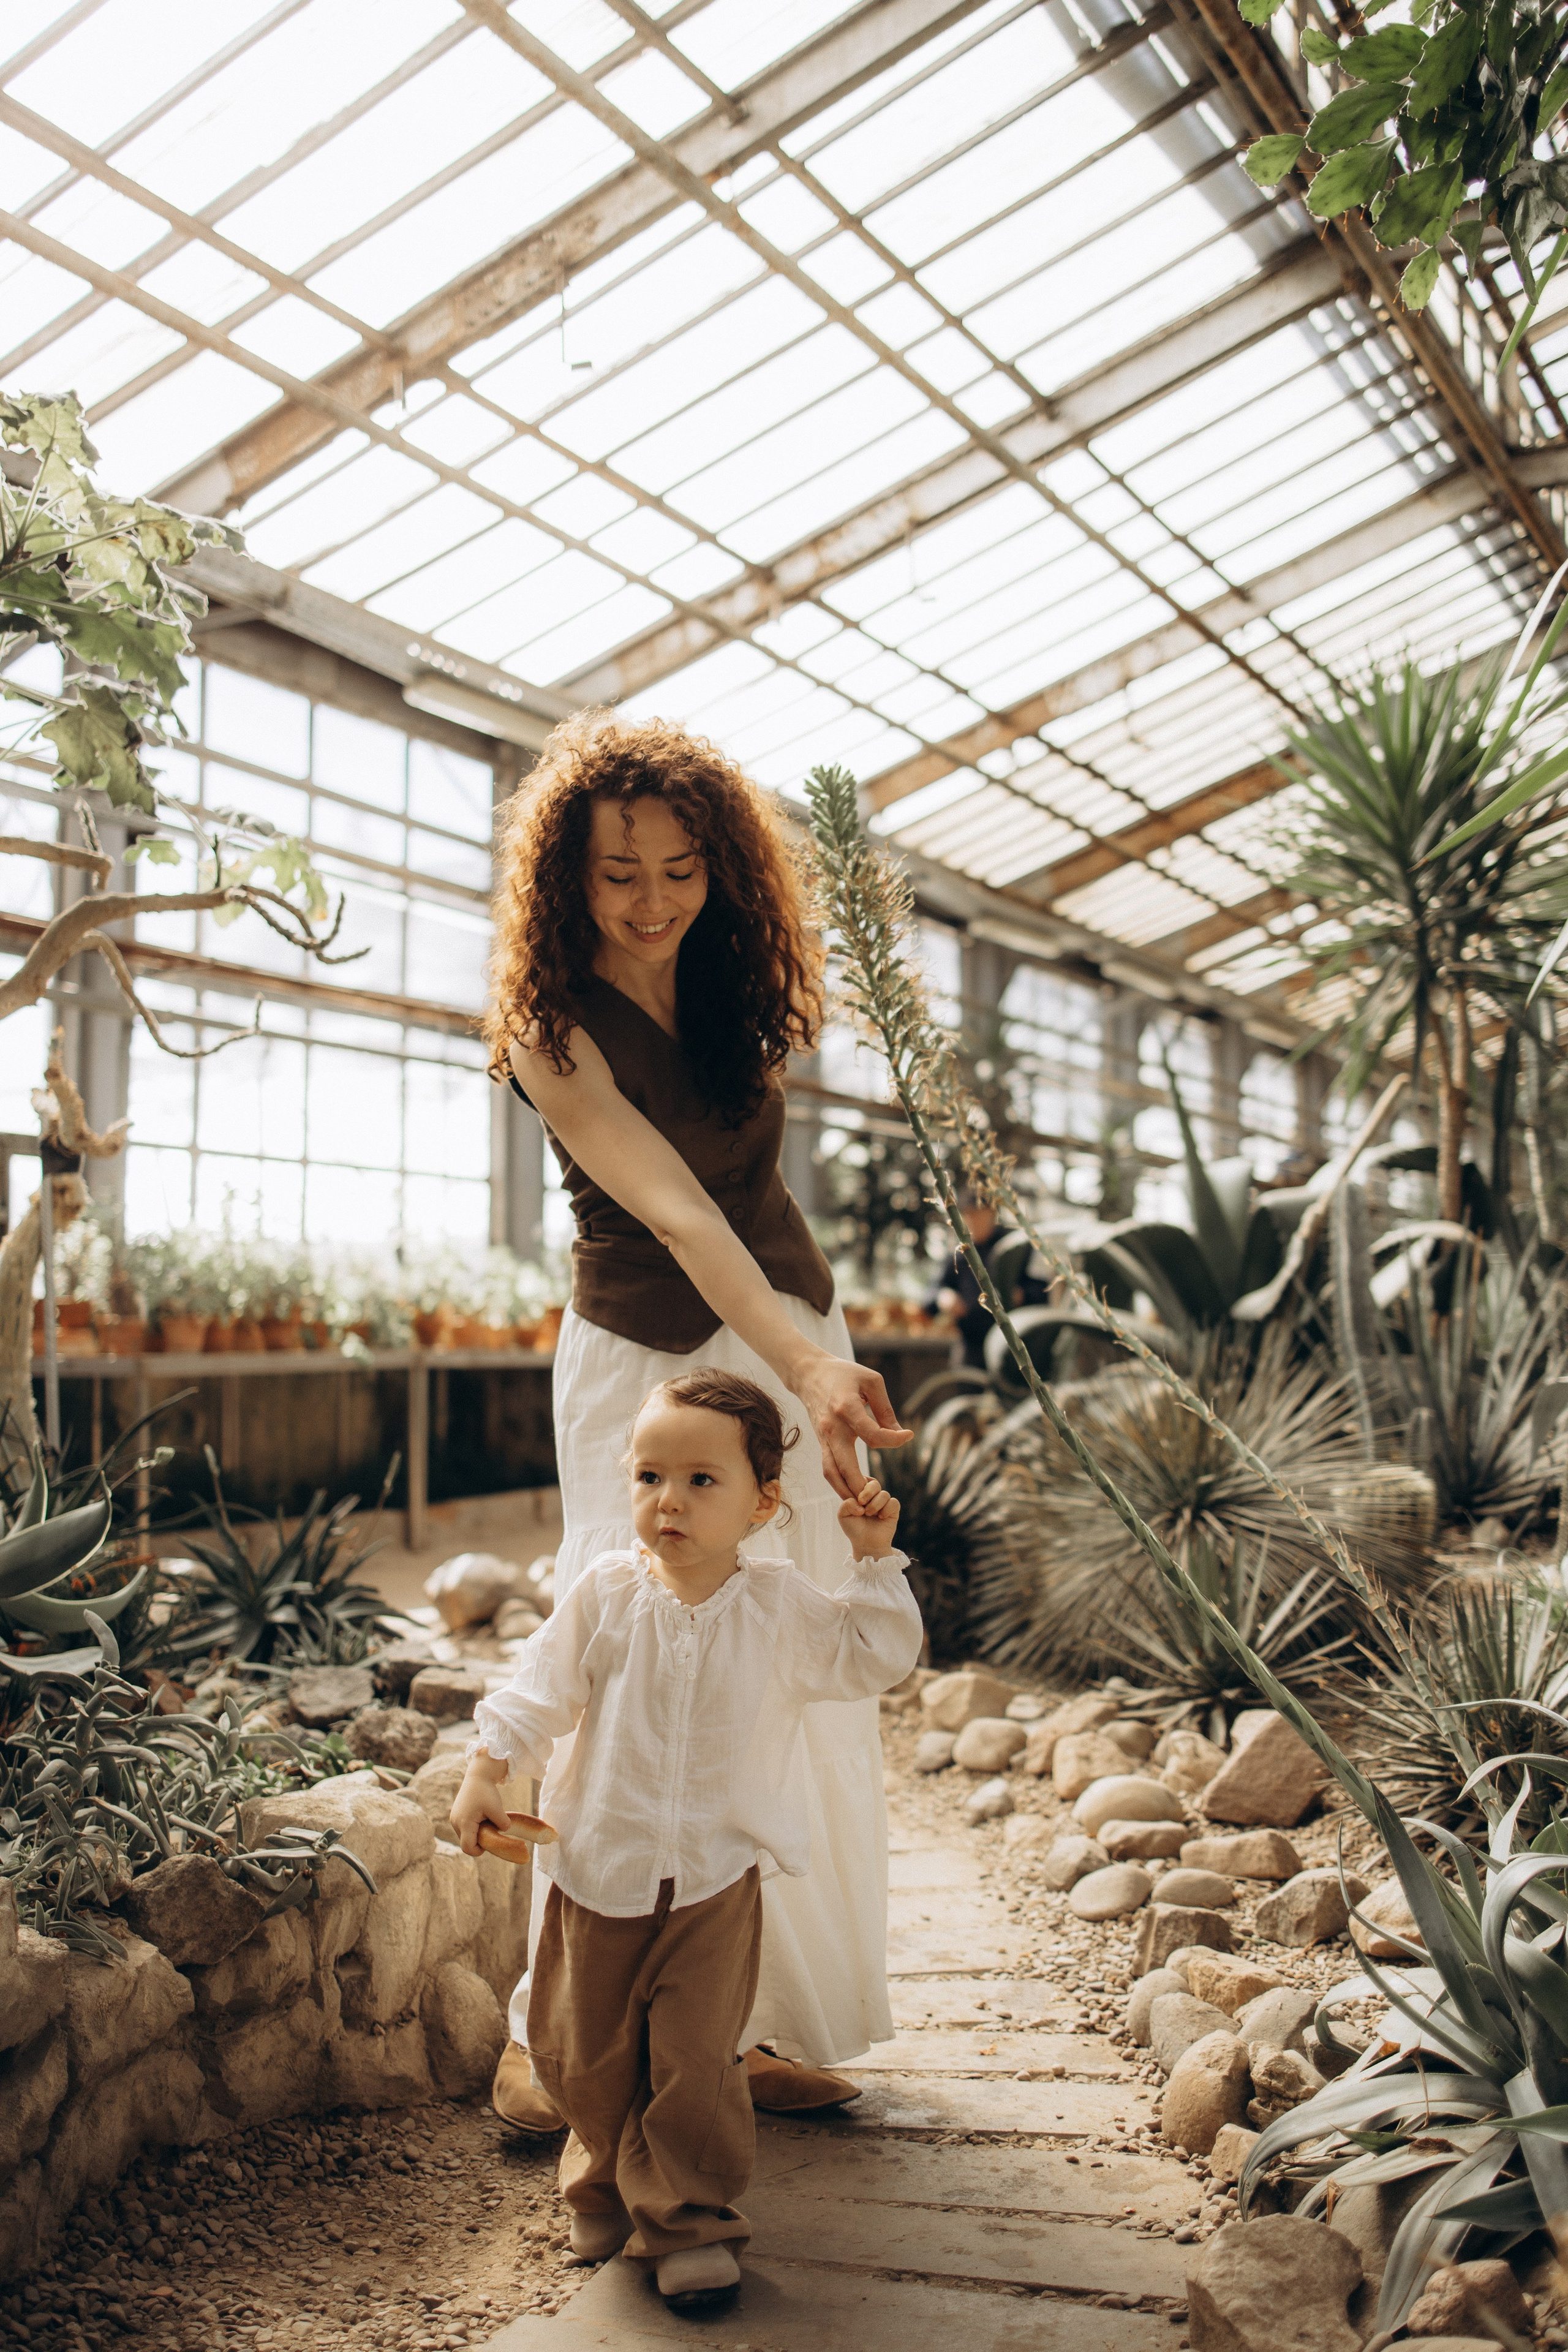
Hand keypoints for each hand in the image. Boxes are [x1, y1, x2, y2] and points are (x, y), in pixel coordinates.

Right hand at [449, 1752, 512, 1857]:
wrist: (478, 1775)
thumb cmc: (487, 1792)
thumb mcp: (497, 1809)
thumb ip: (502, 1824)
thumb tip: (505, 1831)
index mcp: (464, 1823)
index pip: (468, 1848)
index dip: (479, 1851)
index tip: (490, 1842)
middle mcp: (455, 1822)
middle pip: (466, 1842)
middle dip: (479, 1841)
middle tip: (492, 1831)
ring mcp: (454, 1818)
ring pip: (465, 1835)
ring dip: (477, 1833)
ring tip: (487, 1821)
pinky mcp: (456, 1814)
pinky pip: (464, 1828)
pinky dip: (473, 1827)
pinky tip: (482, 1817)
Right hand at [792, 1353, 911, 1499]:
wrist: (808, 1374)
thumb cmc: (844, 1374)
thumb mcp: (871, 1381)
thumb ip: (885, 1409)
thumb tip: (898, 1433)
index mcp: (845, 1408)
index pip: (872, 1434)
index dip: (894, 1439)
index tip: (908, 1435)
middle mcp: (831, 1427)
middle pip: (844, 1465)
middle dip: (861, 1485)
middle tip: (878, 1495)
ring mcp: (823, 1437)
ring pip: (831, 1472)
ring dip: (847, 1491)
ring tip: (866, 1502)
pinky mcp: (821, 1442)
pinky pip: (828, 1468)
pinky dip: (841, 1483)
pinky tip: (857, 1490)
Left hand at [838, 1476, 899, 1559]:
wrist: (866, 1544)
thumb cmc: (854, 1528)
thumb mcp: (843, 1516)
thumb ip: (846, 1504)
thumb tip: (860, 1503)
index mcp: (860, 1492)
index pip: (862, 1479)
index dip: (858, 1486)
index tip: (856, 1499)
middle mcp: (873, 1495)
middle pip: (874, 1483)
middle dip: (868, 1493)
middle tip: (862, 1502)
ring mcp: (883, 1502)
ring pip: (884, 1494)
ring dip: (875, 1505)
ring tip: (869, 1514)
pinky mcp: (893, 1510)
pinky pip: (893, 1502)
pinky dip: (886, 1509)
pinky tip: (881, 1517)